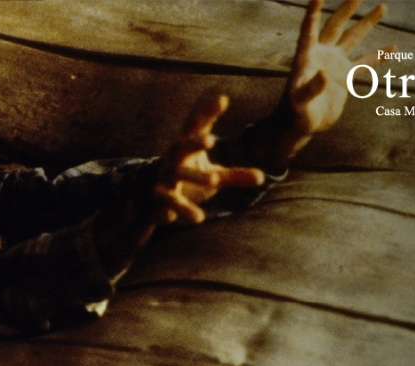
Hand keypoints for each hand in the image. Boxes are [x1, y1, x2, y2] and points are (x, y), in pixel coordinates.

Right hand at [155, 95, 264, 224]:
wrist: (152, 199)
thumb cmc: (188, 180)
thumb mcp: (213, 176)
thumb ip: (235, 176)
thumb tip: (262, 177)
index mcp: (187, 147)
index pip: (197, 126)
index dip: (207, 112)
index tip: (222, 99)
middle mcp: (175, 158)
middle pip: (183, 146)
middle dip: (195, 142)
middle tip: (210, 139)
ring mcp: (167, 176)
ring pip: (180, 174)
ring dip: (196, 176)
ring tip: (216, 180)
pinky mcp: (163, 197)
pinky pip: (172, 202)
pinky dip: (184, 209)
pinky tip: (199, 217)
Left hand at [276, 0, 389, 159]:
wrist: (301, 126)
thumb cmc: (294, 114)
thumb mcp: (300, 102)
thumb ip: (311, 88)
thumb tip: (326, 74)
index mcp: (306, 58)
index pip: (309, 30)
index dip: (313, 13)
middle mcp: (321, 56)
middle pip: (335, 27)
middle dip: (347, 10)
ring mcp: (335, 65)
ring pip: (353, 39)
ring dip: (367, 24)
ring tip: (382, 7)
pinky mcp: (344, 77)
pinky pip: (366, 63)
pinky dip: (379, 56)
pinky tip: (393, 48)